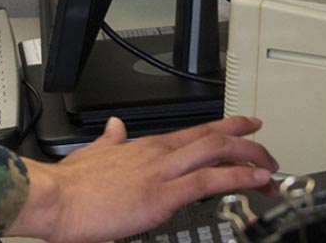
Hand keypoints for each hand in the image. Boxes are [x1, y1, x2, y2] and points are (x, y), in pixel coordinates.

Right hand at [8, 116, 277, 242]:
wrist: (55, 199)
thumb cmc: (69, 187)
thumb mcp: (91, 155)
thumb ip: (108, 142)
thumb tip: (114, 129)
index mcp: (142, 148)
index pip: (191, 133)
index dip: (222, 129)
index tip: (244, 127)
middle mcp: (157, 154)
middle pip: (212, 138)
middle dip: (246, 144)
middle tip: (267, 153)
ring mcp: (162, 171)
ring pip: (217, 152)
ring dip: (250, 160)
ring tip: (271, 171)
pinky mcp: (163, 194)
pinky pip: (210, 180)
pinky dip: (238, 178)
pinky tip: (255, 181)